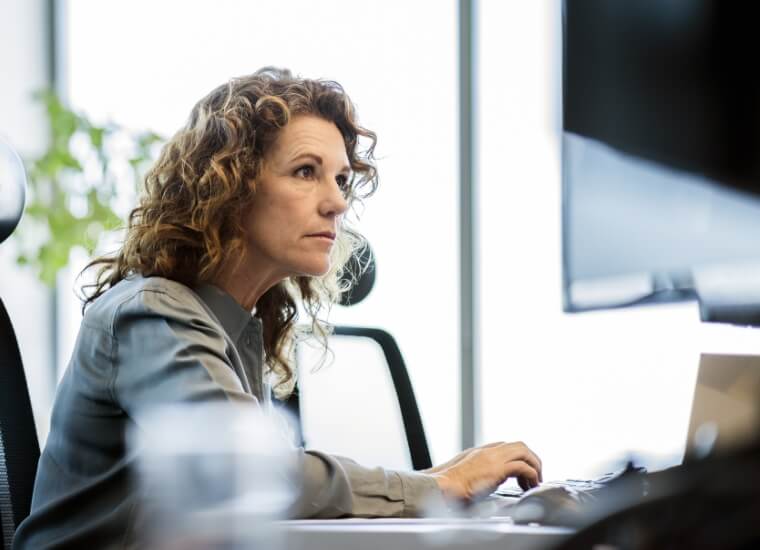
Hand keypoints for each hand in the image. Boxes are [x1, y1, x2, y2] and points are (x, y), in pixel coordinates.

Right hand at [427, 441, 541, 501]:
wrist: (443, 486)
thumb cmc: (449, 485)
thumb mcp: (464, 474)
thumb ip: (476, 473)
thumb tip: (484, 483)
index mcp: (480, 452)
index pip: (505, 446)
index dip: (518, 457)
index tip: (522, 471)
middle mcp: (488, 451)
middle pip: (519, 445)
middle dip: (531, 458)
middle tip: (535, 475)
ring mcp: (493, 458)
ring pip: (524, 452)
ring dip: (534, 465)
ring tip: (535, 480)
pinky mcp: (498, 469)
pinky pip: (522, 467)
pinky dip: (530, 475)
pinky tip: (529, 486)